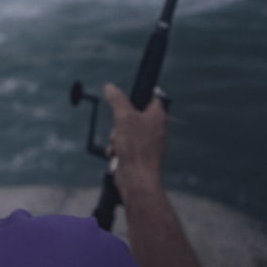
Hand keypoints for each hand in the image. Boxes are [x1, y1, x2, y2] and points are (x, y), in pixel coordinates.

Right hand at [103, 83, 167, 198]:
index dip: (137, 96)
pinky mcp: (138, 155)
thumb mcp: (124, 117)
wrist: (137, 180)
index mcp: (157, 115)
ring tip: (118, 146)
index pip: (151, 97)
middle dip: (118, 123)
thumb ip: (117, 100)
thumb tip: (109, 86)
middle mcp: (154, 128)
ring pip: (124, 131)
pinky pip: (123, 145)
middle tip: (119, 129)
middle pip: (131, 114)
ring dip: (115, 138)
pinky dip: (116, 150)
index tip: (125, 98)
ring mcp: (146, 142)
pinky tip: (116, 156)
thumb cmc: (135, 147)